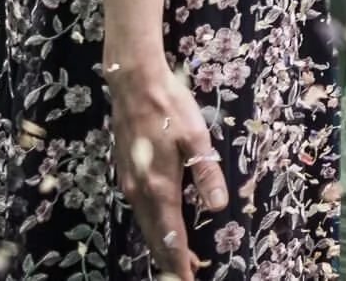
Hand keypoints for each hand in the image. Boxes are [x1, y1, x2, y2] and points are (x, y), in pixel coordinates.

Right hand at [102, 53, 226, 280]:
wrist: (134, 84)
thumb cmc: (170, 107)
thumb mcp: (196, 137)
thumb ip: (206, 173)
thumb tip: (219, 206)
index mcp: (160, 186)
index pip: (170, 234)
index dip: (178, 260)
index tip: (187, 279)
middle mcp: (139, 191)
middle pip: (153, 235)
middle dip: (168, 259)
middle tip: (183, 277)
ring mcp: (129, 182)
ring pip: (144, 223)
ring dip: (158, 243)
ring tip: (175, 259)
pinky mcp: (125, 172)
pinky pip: (139, 209)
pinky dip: (151, 224)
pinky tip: (160, 224)